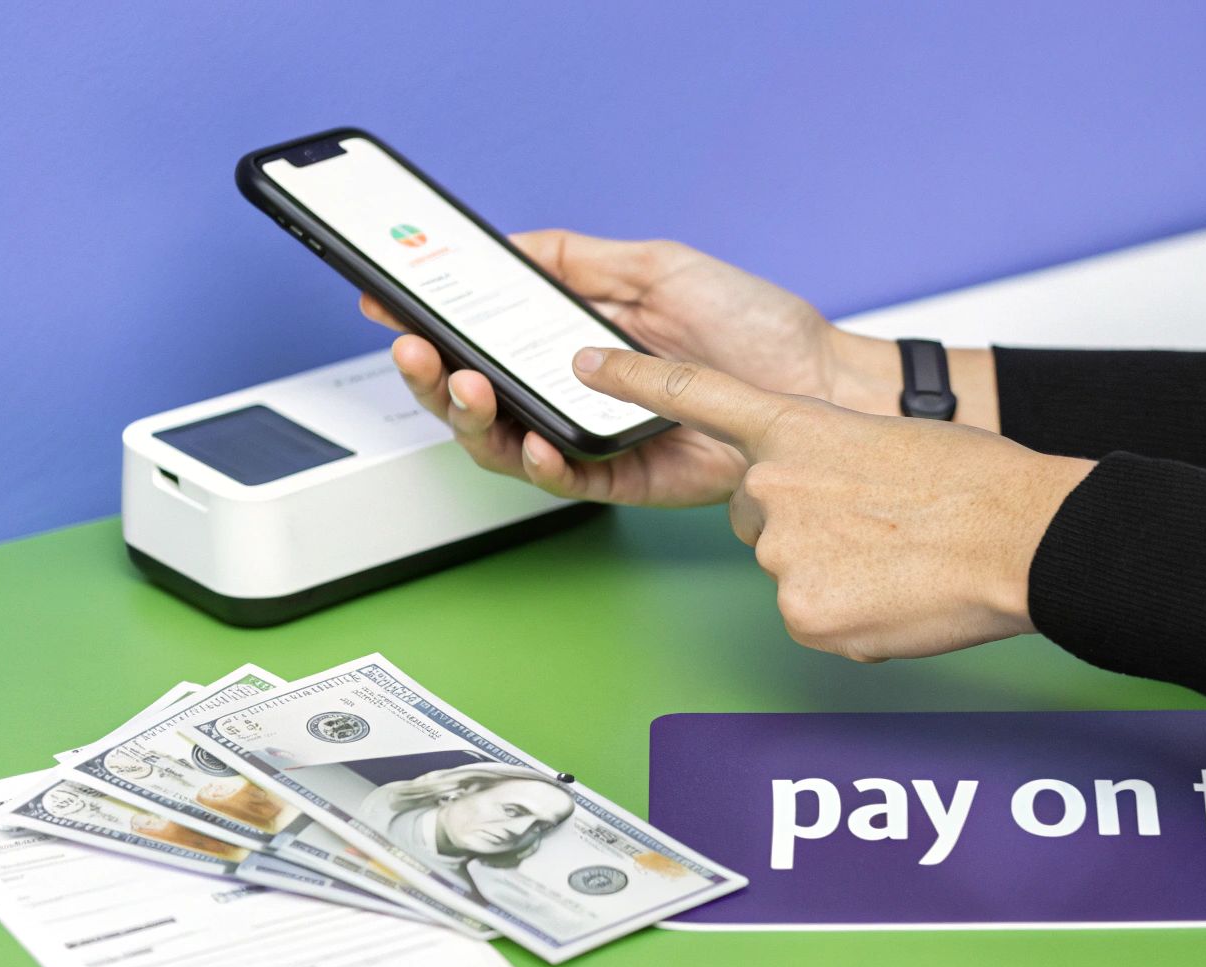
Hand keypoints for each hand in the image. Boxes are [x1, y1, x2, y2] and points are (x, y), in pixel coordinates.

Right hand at [368, 230, 901, 506]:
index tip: (389, 301)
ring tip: (466, 389)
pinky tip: (534, 442)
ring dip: (473, 419)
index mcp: (573, 335)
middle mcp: (574, 388)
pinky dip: (541, 461)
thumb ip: (575, 259)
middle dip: (433, 375)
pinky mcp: (624, 477)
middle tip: (416, 352)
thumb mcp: (657, 265)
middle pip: (478, 394)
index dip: (433, 321)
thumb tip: (505, 246)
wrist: (816, 381)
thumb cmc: (754, 324)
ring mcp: (594, 435)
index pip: (483, 332)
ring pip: (506, 442)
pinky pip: (564, 480)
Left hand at [571, 346, 1093, 660]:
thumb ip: (824, 470)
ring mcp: (781, 551)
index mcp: (794, 429)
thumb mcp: (881, 447)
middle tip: (874, 524)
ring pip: (789, 569)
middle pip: (763, 515)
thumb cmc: (973, 486)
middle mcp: (773, 486)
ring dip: (833, 570)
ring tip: (895, 558)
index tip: (585, 362)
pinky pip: (812, 617)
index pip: (696, 395)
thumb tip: (813, 516)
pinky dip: (849, 614)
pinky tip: (892, 595)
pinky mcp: (801, 611)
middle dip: (808, 524)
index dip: (635, 379)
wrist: (1018, 536)